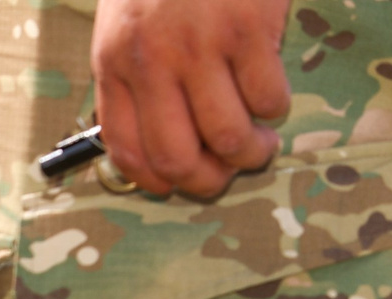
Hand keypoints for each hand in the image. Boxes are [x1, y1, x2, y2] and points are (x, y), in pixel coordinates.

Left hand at [92, 0, 290, 196]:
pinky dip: (276, 107)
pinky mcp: (247, 30)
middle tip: (231, 169)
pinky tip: (273, 95)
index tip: (183, 181)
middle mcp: (151, 64)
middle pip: (177, 158)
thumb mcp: (126, 24)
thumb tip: (159, 139)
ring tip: (262, 143)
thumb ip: (134, 76)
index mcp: (115, 66)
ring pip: (227, 137)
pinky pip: (266, 96)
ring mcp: (199, 48)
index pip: (126, 151)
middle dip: (210, 180)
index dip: (158, 181)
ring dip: (251, 153)